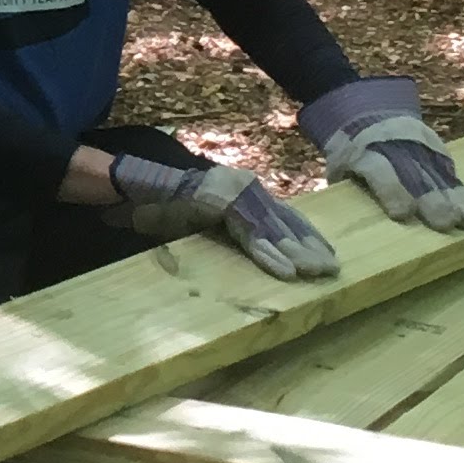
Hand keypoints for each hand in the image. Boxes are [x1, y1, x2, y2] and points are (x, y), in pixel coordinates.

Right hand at [67, 128, 340, 280]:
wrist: (132, 188)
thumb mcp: (206, 223)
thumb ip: (233, 232)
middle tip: (331, 271)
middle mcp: (243, 188)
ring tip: (314, 274)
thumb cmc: (165, 209)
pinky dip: (267, 253)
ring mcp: (231, 192)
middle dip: (308, 247)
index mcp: (243, 193)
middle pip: (285, 220)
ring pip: (271, 228)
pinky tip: (285, 271)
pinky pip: (248, 233)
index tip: (328, 256)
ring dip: (294, 254)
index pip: (284, 215)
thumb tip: (261, 254)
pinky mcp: (218, 202)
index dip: (306, 236)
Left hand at [301, 77, 463, 231]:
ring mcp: (419, 145)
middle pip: (417, 175)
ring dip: (456, 199)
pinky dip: (463, 193)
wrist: (367, 110)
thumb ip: (350, 186)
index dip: (392, 192)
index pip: (381, 171)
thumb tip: (354, 216)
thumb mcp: (339, 165)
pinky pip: (450, 171)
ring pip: (439, 174)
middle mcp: (397, 148)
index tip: (403, 214)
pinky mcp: (435, 146)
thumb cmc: (350, 150)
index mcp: (367, 153)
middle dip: (432, 199)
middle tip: (447, 223)